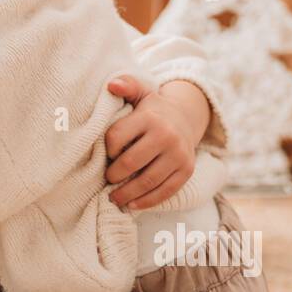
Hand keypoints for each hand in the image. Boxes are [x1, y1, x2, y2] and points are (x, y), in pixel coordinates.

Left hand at [104, 75, 207, 209]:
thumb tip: (111, 85)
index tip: (105, 155)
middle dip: (113, 175)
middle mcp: (166, 135)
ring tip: (114, 198)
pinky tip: (132, 205)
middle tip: (106, 180)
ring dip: (127, 193)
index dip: (107, 150)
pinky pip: (165, 191)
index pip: (117, 137)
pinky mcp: (187, 170)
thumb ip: (127, 85)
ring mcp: (178, 154)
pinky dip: (147, 201)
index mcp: (149, 117)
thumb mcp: (141, 92)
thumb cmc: (153, 109)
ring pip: (148, 180)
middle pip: (131, 162)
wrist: (185, 118)